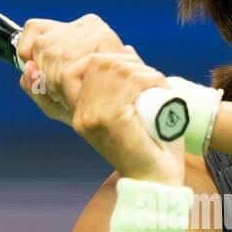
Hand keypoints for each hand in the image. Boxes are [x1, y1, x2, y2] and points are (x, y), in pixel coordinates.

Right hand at [17, 15, 183, 184]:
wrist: (156, 181)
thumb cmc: (152, 148)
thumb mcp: (135, 110)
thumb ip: (128, 84)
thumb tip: (126, 50)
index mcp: (83, 114)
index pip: (71, 71)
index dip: (98, 58)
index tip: (128, 65)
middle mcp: (82, 115)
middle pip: (96, 62)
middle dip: (126, 60)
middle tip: (150, 76)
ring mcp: (92, 116)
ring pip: (114, 68)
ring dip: (142, 69)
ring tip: (158, 84)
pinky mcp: (109, 119)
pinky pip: (129, 82)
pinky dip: (149, 78)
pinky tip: (160, 88)